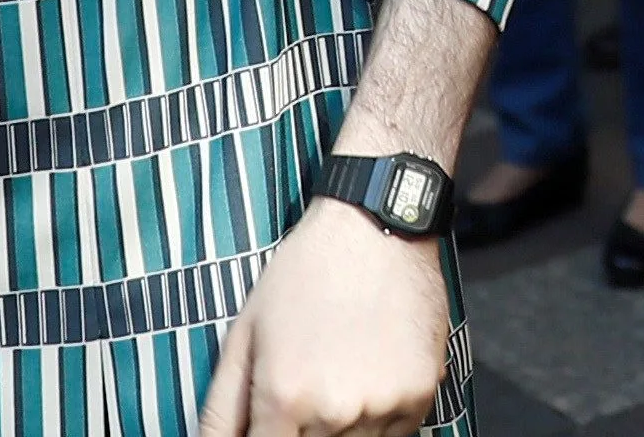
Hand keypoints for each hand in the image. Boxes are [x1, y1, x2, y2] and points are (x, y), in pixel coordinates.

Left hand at [198, 190, 450, 436]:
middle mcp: (336, 411)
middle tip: (307, 387)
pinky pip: (394, 436)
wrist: (378, 227)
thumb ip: (222, 411)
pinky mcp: (421, 394)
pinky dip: (378, 421)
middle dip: (301, 431)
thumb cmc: (304, 274)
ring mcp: (384, 406)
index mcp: (284, 398)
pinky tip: (367, 378)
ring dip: (339, 429)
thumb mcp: (244, 334)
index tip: (274, 423)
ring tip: (338, 377)